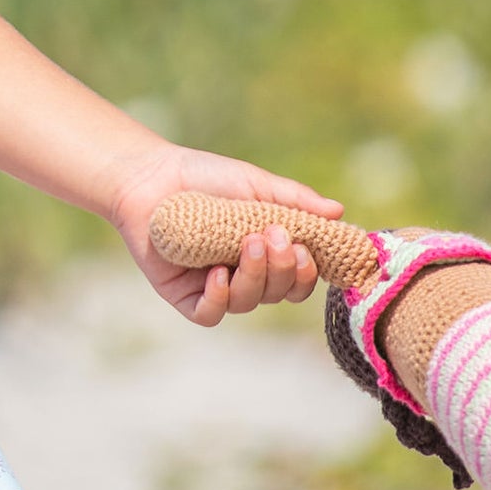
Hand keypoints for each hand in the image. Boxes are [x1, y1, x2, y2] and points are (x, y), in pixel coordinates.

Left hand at [106, 143, 344, 325]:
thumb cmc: (204, 178)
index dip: (306, 274)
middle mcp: (243, 274)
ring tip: (247, 243)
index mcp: (266, 254)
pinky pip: (209, 313)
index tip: (306, 249)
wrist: (150, 176)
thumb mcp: (255, 184)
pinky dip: (219, 299)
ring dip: (255, 276)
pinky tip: (216, 274)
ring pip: (247, 302)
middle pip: (277, 293)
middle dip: (283, 269)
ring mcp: (212, 286)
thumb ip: (295, 200)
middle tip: (274, 236)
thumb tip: (339, 212)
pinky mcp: (182, 293)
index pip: (298, 281)